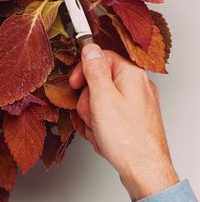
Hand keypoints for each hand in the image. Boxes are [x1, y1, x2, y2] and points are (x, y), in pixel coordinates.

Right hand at [69, 43, 178, 200]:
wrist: (145, 171)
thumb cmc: (127, 138)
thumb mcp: (102, 97)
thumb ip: (94, 69)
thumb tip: (89, 47)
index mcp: (131, 74)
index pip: (101, 57)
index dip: (83, 70)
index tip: (74, 83)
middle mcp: (137, 85)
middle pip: (100, 79)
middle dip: (88, 99)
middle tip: (91, 113)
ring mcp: (136, 103)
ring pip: (102, 98)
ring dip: (93, 114)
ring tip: (97, 128)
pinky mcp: (133, 118)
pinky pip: (110, 113)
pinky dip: (102, 124)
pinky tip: (103, 136)